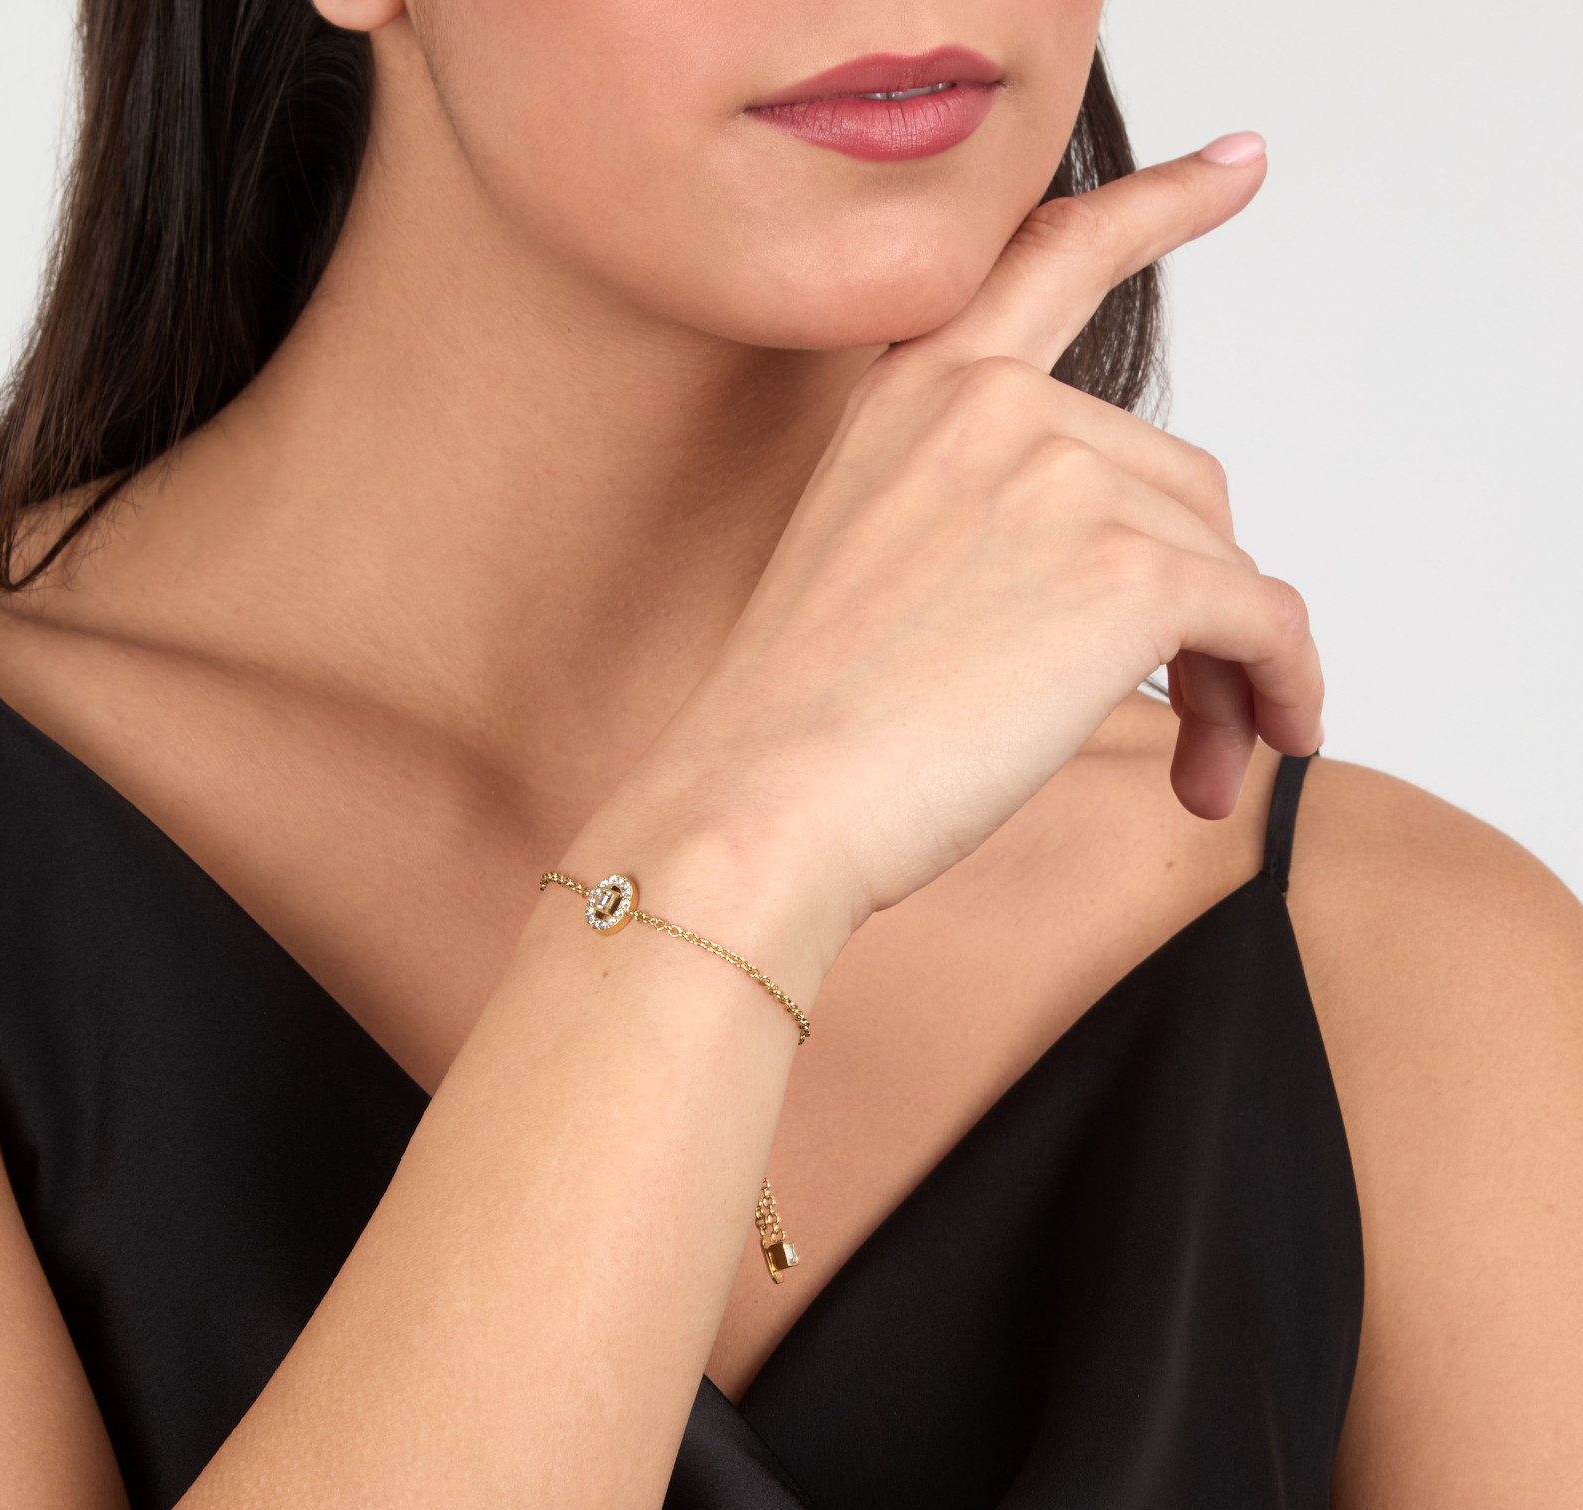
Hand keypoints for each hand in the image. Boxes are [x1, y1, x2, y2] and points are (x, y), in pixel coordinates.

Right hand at [603, 138, 1320, 957]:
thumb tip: (1140, 581)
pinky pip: (1265, 621)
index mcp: (917, 395)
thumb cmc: (804, 724)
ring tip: (1200, 763)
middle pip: (1179, 485)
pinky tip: (1270, 740)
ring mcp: (1061, 476)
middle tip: (1194, 716)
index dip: (1158, 207)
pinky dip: (1286, 685)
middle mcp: (992, 406)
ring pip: (1224, 563)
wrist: (758, 808)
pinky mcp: (1127, 572)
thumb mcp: (879, 570)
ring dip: (1231, 670)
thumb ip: (993, 521)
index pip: (1052, 259)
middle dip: (1196, 604)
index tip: (1237, 166)